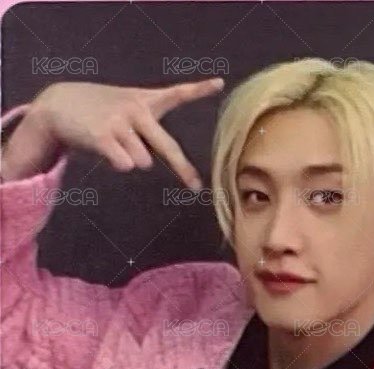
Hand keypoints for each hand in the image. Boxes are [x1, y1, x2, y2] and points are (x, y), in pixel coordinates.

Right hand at [4, 78, 224, 185]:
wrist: (60, 104)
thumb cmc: (99, 112)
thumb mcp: (126, 110)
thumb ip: (147, 132)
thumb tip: (149, 164)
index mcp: (146, 101)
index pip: (176, 93)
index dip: (199, 89)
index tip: (219, 83)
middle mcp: (137, 109)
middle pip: (168, 147)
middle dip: (183, 170)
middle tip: (194, 186)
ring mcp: (120, 122)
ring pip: (143, 162)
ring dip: (131, 160)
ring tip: (115, 144)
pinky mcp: (104, 136)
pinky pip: (124, 165)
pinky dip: (118, 164)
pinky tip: (105, 149)